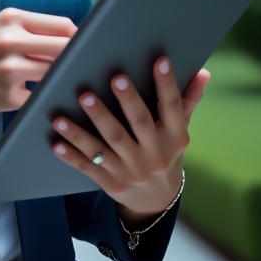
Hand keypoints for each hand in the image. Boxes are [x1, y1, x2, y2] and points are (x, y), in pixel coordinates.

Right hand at [0, 8, 75, 145]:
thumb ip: (28, 30)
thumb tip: (68, 39)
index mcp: (11, 19)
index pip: (63, 25)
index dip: (77, 36)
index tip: (80, 44)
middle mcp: (12, 41)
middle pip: (65, 48)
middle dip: (72, 56)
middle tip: (73, 63)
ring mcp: (11, 70)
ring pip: (54, 72)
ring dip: (56, 76)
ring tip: (50, 77)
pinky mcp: (9, 96)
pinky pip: (39, 95)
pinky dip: (39, 94)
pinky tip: (31, 92)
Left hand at [50, 57, 209, 219]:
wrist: (157, 200)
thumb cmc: (165, 152)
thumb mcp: (179, 132)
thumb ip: (186, 101)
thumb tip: (203, 72)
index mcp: (174, 138)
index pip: (172, 107)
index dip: (167, 84)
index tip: (160, 60)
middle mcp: (154, 155)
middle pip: (138, 124)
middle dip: (127, 101)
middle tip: (114, 78)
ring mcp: (131, 171)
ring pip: (106, 146)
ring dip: (84, 129)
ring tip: (65, 112)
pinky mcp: (111, 183)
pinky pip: (88, 167)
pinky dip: (72, 156)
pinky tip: (56, 143)